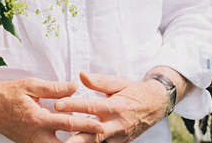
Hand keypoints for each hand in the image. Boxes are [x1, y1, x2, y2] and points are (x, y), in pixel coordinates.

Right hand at [0, 74, 102, 142]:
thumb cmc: (8, 93)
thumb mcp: (31, 85)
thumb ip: (54, 88)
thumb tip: (76, 86)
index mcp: (38, 119)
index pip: (68, 124)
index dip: (86, 125)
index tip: (101, 125)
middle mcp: (35, 136)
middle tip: (100, 139)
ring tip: (88, 141)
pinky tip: (72, 142)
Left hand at [53, 71, 168, 142]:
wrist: (155, 106)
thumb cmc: (133, 91)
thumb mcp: (119, 83)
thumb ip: (100, 81)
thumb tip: (81, 75)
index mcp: (116, 107)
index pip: (91, 107)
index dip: (73, 106)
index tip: (56, 104)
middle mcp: (117, 125)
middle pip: (92, 133)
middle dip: (73, 135)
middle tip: (56, 130)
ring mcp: (118, 137)